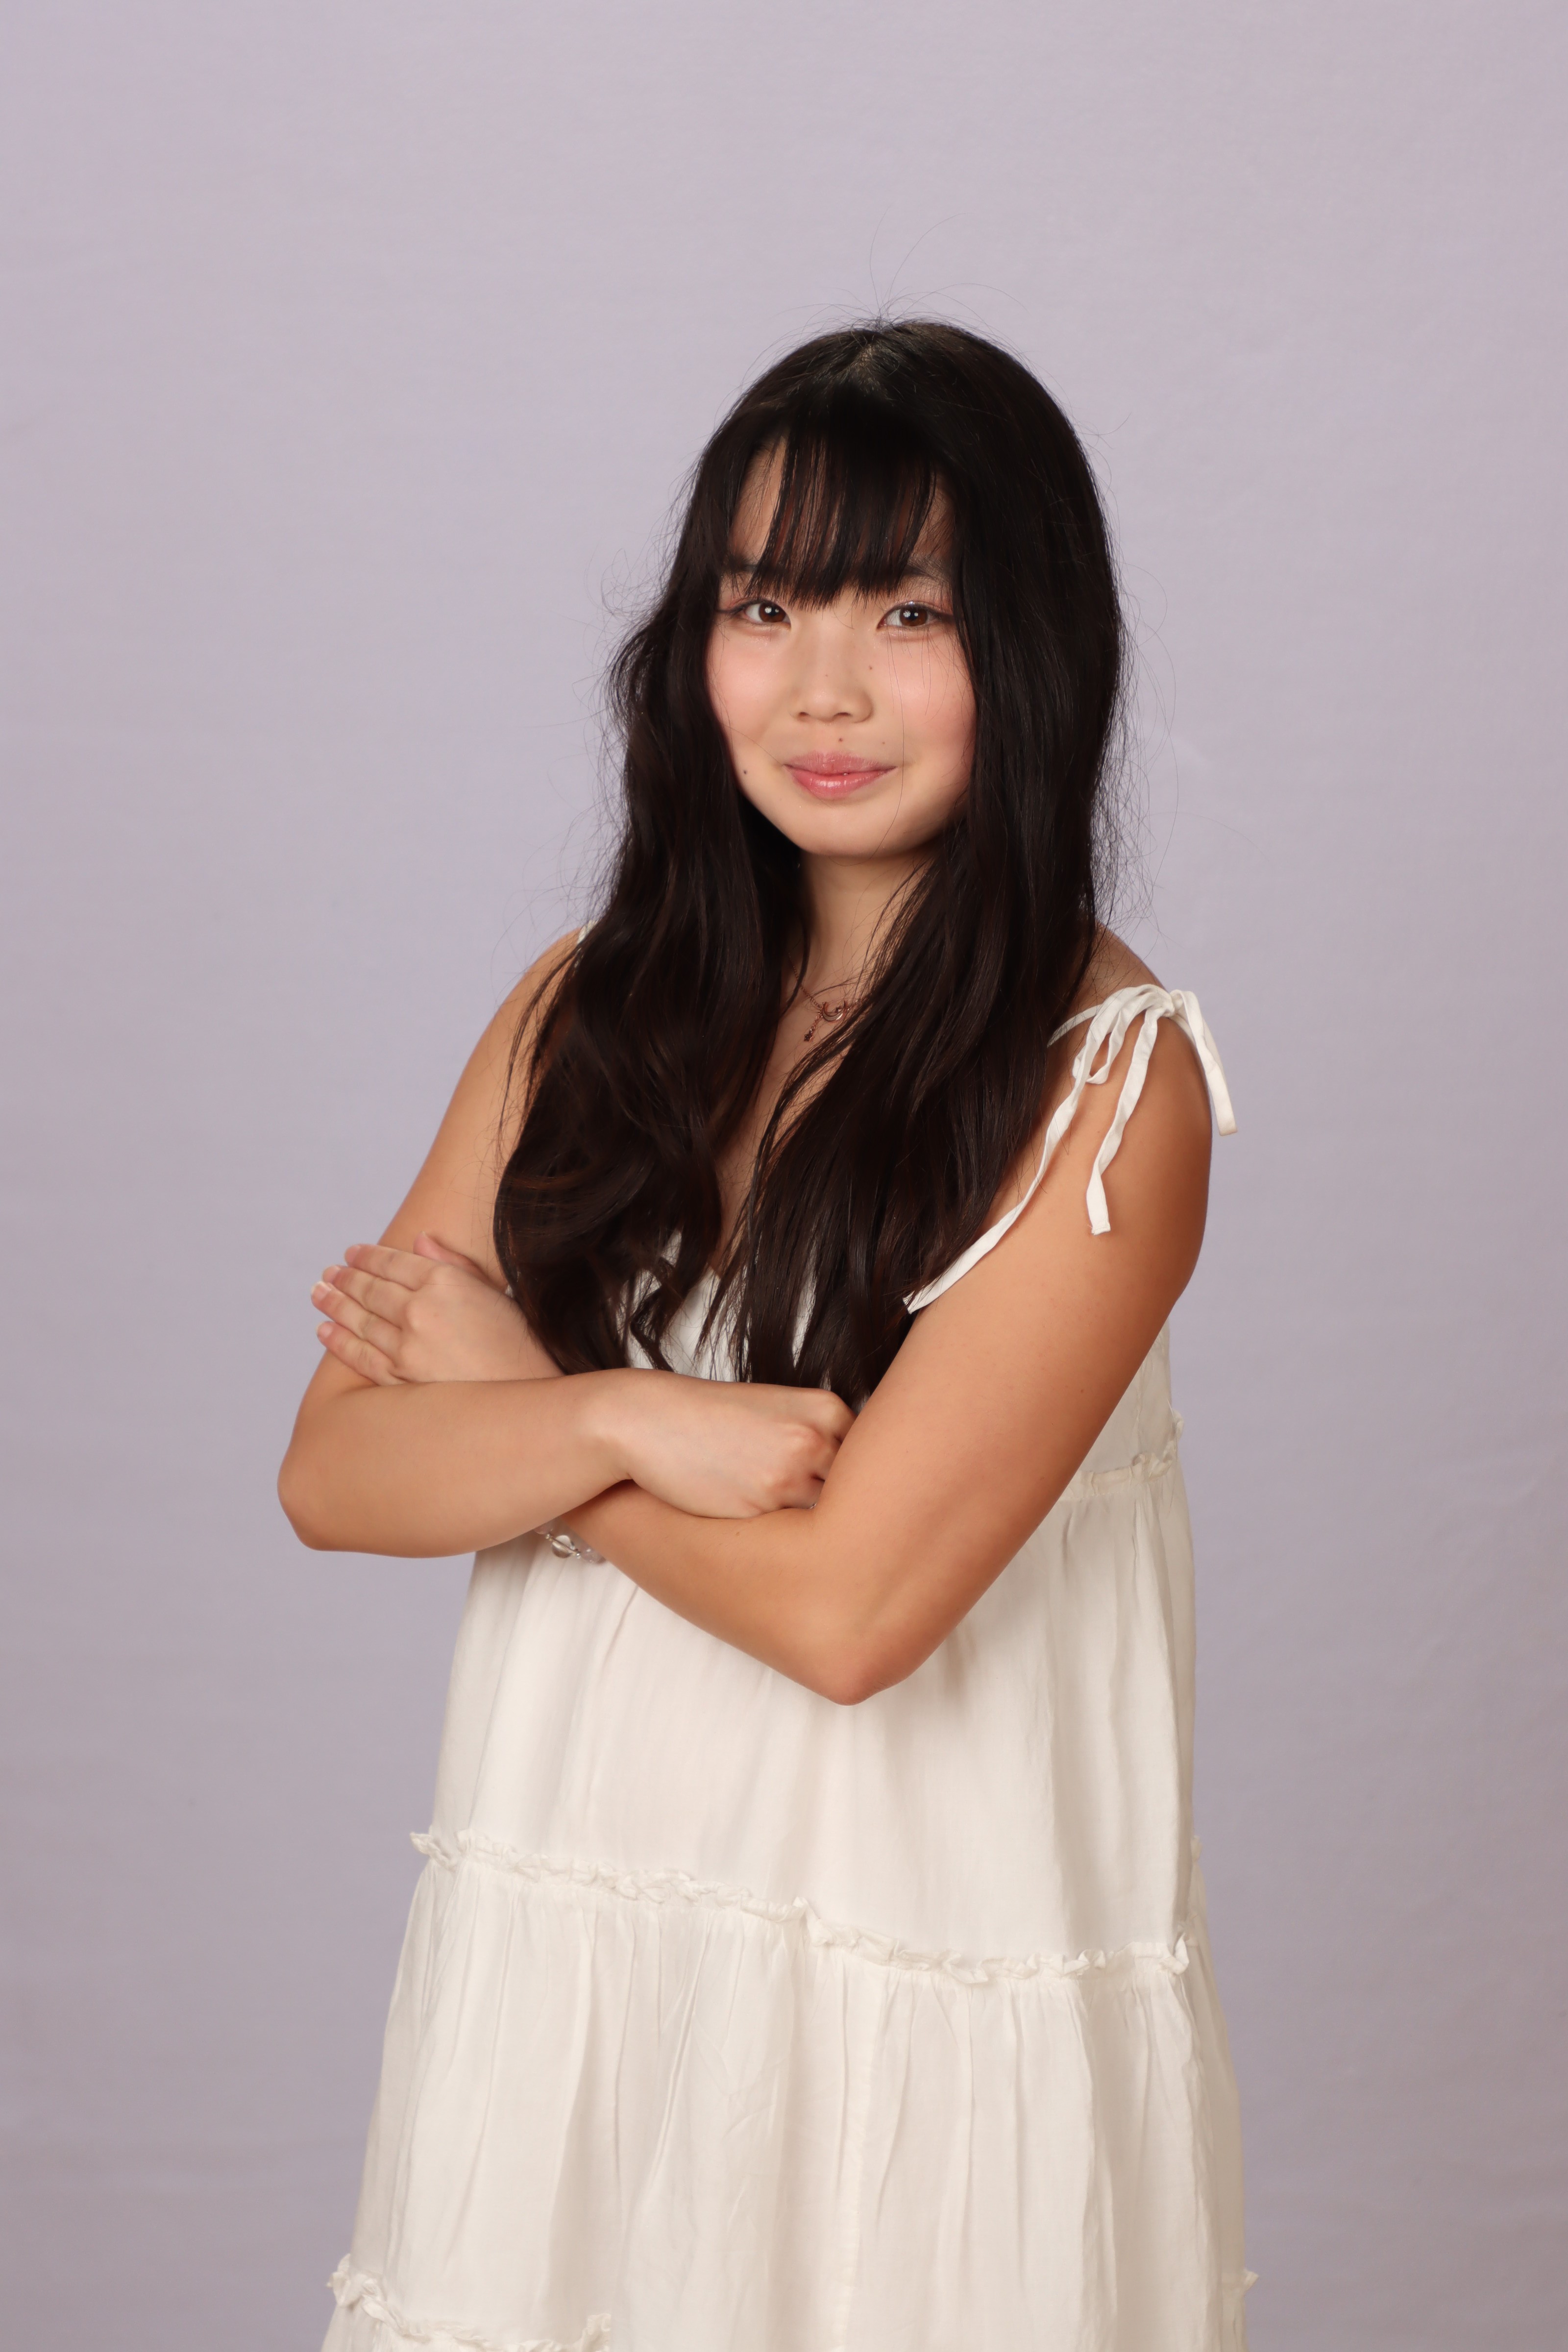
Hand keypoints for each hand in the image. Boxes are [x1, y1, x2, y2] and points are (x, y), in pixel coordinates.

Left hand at [312, 1235, 556, 1386]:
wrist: (528, 1397)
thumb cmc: (519, 1343)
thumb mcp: (491, 1292)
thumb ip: (453, 1264)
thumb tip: (419, 1241)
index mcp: (445, 1282)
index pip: (393, 1263)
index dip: (368, 1256)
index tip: (351, 1253)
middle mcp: (421, 1311)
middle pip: (371, 1289)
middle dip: (345, 1279)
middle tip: (328, 1273)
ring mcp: (408, 1347)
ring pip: (360, 1320)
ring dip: (335, 1304)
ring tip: (319, 1294)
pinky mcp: (402, 1379)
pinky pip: (361, 1356)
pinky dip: (339, 1342)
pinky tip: (325, 1331)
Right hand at [599, 1366, 853, 1517]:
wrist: (651, 1421)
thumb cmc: (712, 1417)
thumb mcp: (777, 1410)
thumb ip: (818, 1437)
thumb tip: (854, 1479)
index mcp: (826, 1410)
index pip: (871, 1458)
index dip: (863, 1481)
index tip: (854, 1494)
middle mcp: (816, 1441)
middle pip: (858, 1490)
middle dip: (848, 1507)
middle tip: (841, 1521)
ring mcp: (791, 1476)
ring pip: (827, 1515)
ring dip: (818, 1524)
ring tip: (795, 1524)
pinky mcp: (762, 1508)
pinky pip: (791, 1532)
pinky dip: (786, 1535)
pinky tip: (763, 1523)